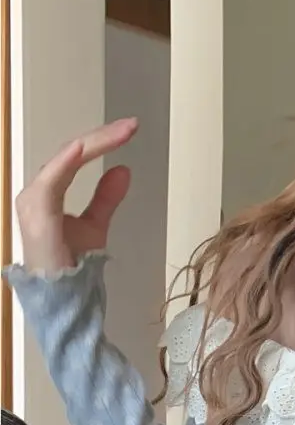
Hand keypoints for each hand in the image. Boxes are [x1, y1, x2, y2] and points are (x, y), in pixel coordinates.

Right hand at [15, 119, 137, 274]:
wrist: (64, 299)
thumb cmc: (72, 265)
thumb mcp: (94, 225)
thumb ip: (105, 198)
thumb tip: (124, 169)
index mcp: (48, 192)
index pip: (75, 158)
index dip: (101, 142)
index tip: (130, 129)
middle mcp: (37, 193)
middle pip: (70, 154)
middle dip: (101, 137)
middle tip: (131, 125)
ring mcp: (33, 203)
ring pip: (64, 161)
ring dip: (92, 144)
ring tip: (119, 133)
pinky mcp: (37, 216)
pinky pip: (49, 183)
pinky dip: (64, 163)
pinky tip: (82, 148)